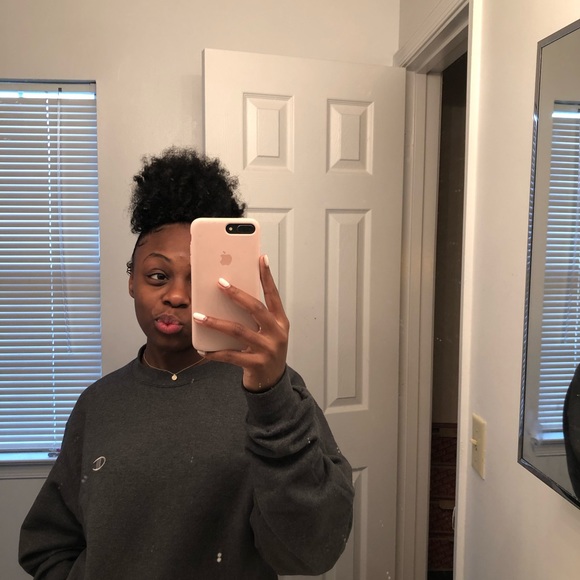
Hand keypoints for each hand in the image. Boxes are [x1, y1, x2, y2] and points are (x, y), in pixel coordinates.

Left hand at [192, 255, 288, 391]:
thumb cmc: (267, 351)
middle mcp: (277, 333)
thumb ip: (256, 316)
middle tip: (219, 283)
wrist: (273, 382)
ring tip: (198, 315)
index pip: (273, 294)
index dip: (267, 276)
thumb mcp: (268, 331)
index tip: (260, 258)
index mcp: (280, 321)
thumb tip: (231, 294)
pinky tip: (201, 348)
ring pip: (238, 331)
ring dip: (215, 322)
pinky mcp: (256, 364)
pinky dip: (214, 352)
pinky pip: (230, 355)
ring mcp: (267, 349)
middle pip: (255, 308)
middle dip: (236, 294)